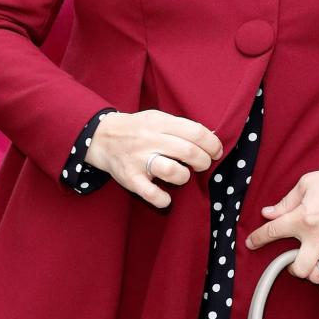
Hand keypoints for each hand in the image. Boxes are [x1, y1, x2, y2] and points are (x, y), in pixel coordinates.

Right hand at [86, 110, 222, 210]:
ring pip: (172, 171)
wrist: (102, 138)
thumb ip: (181, 127)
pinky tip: (167, 197)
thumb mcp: (158, 118)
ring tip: (183, 175)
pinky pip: (151, 194)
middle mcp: (150, 140)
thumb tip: (211, 140)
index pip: (195, 132)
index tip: (216, 151)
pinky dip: (163, 199)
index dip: (212, 144)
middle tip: (202, 165)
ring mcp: (139, 160)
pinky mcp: (130, 179)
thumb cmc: (139, 129)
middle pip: (188, 151)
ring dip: (185, 176)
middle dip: (203, 161)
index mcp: (160, 123)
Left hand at [245, 168, 318, 290]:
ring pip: (316, 276)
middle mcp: (317, 237)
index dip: (258, 239)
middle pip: (297, 268)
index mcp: (303, 218)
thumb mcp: (307, 183)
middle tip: (295, 262)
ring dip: (312, 274)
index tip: (252, 243)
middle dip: (293, 268)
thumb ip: (286, 201)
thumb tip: (268, 213)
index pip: (272, 232)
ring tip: (313, 267)